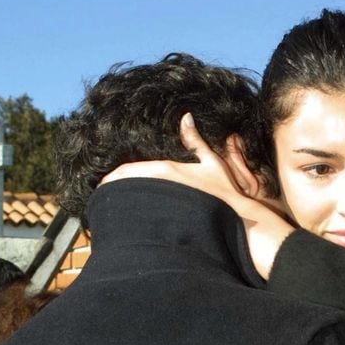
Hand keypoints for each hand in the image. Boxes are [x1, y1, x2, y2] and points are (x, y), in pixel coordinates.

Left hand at [101, 114, 293, 279]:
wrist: (240, 220)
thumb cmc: (226, 193)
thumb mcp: (212, 162)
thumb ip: (195, 140)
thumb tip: (186, 117)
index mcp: (165, 169)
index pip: (126, 171)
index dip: (111, 178)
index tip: (105, 184)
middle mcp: (159, 185)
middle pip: (120, 188)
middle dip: (110, 193)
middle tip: (104, 199)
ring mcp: (161, 206)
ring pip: (127, 206)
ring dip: (118, 207)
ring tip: (112, 212)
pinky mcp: (165, 224)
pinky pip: (138, 222)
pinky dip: (130, 222)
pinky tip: (127, 227)